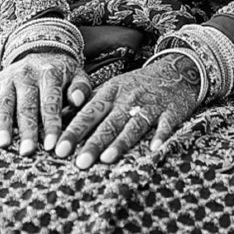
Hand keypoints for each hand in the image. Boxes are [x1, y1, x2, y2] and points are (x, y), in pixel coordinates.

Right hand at [0, 52, 93, 155]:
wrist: (41, 52)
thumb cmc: (62, 75)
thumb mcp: (77, 75)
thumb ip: (81, 88)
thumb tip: (78, 100)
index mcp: (50, 73)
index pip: (50, 101)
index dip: (51, 124)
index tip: (51, 146)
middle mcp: (27, 73)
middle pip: (26, 104)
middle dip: (27, 129)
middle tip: (27, 151)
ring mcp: (9, 77)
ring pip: (5, 101)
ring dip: (4, 123)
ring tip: (4, 144)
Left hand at [54, 55, 200, 167]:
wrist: (174, 71)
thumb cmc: (136, 86)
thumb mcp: (112, 88)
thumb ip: (89, 103)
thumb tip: (60, 117)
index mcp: (111, 92)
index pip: (88, 113)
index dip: (74, 131)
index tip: (58, 149)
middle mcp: (128, 98)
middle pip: (109, 122)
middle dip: (93, 142)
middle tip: (79, 162)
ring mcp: (150, 104)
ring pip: (133, 124)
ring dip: (121, 142)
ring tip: (107, 159)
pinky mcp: (171, 111)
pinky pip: (165, 124)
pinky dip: (161, 136)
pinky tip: (154, 149)